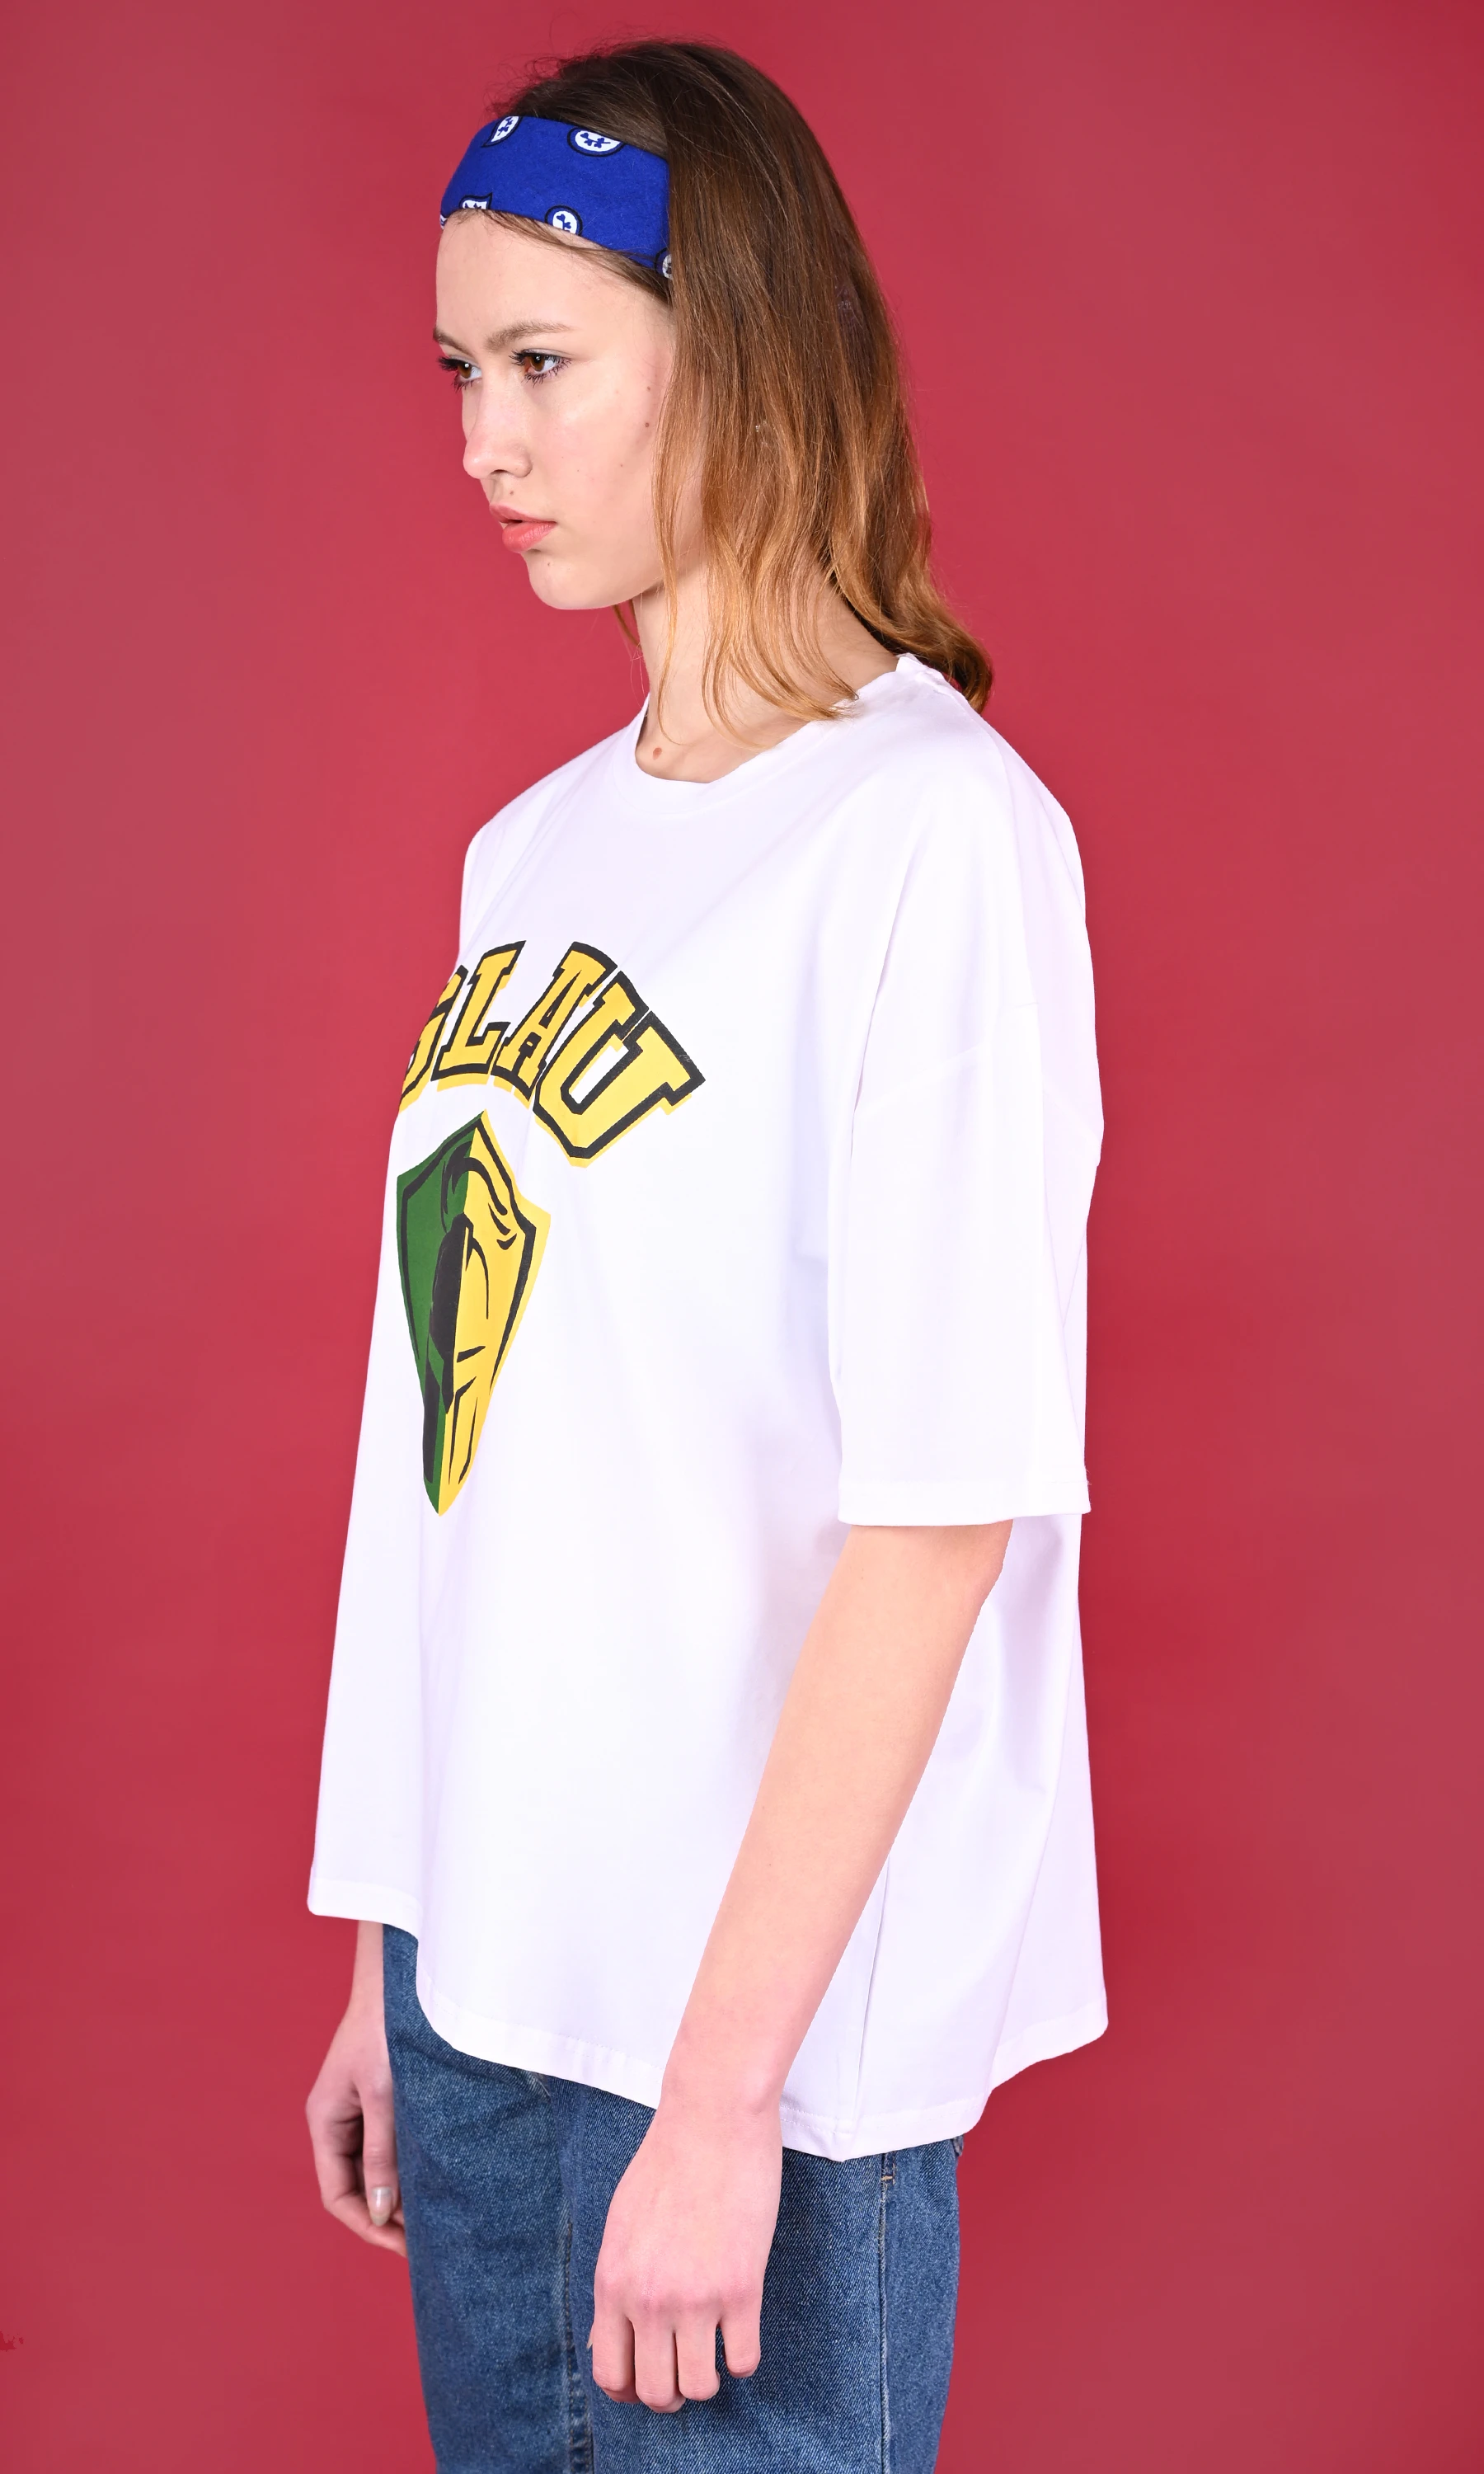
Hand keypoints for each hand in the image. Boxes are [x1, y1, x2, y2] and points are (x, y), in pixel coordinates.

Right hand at [305, 1921, 406, 2255]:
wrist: (403, 1975)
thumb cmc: (387, 2029)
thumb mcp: (384, 2095)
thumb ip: (382, 2153)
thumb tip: (381, 2211)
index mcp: (325, 2121)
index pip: (337, 2194)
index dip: (368, 2226)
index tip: (405, 2248)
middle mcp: (338, 2120)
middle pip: (355, 2186)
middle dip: (387, 2216)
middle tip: (428, 2242)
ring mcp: (359, 2108)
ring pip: (375, 2168)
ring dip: (401, 2192)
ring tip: (437, 2217)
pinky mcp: (383, 2096)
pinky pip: (391, 2144)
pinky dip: (409, 2166)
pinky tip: (438, 2178)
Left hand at [590, 2087, 780, 2409]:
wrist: (711, 2116)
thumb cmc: (668, 2160)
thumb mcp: (622, 2223)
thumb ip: (618, 2280)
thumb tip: (614, 2335)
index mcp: (612, 2282)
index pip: (611, 2374)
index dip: (631, 2391)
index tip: (650, 2380)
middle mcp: (648, 2299)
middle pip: (656, 2392)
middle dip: (672, 2393)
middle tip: (687, 2368)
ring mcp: (695, 2297)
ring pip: (700, 2387)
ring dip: (709, 2376)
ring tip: (715, 2347)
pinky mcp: (741, 2288)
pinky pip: (744, 2360)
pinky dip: (743, 2355)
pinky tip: (742, 2327)